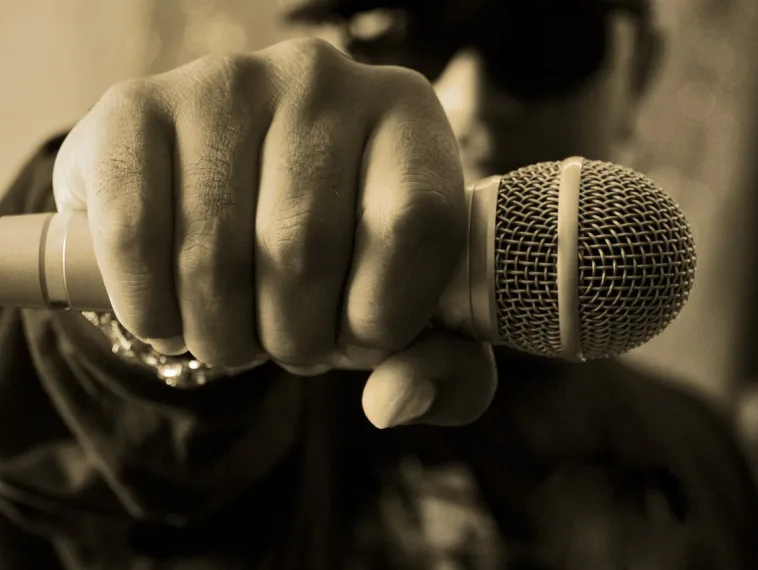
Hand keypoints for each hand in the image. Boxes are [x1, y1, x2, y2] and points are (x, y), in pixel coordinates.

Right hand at [53, 39, 496, 428]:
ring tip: (234, 334)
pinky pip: (134, 238)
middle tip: (288, 343)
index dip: (388, 314)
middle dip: (295, 338)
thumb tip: (393, 405)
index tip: (360, 338)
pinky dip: (151, 309)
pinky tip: (169, 317)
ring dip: (224, 336)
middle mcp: (322, 80)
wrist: (225, 198)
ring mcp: (225, 83)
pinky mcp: (134, 108)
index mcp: (408, 117)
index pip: (418, 224)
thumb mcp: (411, 314)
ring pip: (217, 256)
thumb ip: (443, 372)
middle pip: (305, 248)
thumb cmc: (336, 261)